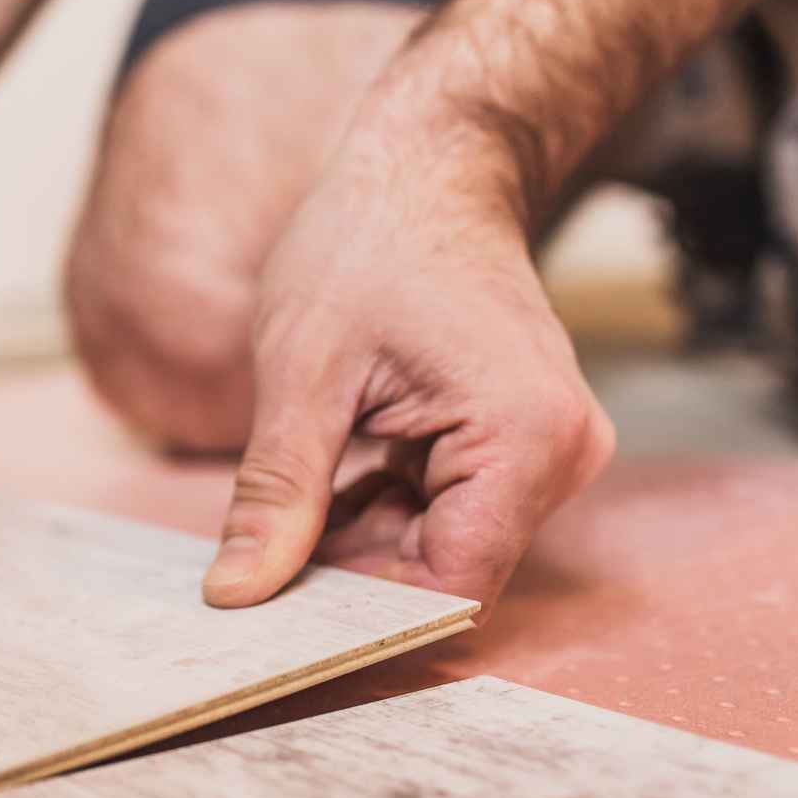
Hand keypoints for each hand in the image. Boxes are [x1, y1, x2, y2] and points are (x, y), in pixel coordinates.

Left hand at [201, 115, 613, 617]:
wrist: (423, 163)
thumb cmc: (366, 242)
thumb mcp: (301, 376)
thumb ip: (278, 494)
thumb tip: (237, 594)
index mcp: (524, 438)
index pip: (447, 586)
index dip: (358, 619)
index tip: (272, 634)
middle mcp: (560, 454)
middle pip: (444, 572)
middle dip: (348, 582)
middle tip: (250, 581)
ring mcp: (545, 448)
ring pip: (438, 547)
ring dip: (356, 546)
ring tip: (278, 515)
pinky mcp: (517, 441)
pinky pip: (444, 512)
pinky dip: (376, 514)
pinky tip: (320, 486)